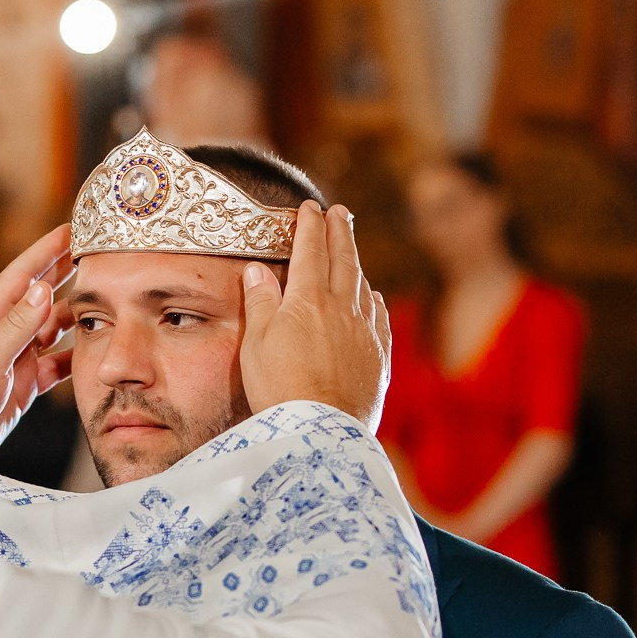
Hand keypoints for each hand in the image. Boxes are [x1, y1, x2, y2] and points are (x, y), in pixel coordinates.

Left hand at [0, 226, 74, 460]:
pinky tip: (95, 351)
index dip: (46, 251)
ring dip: (77, 317)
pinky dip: (75, 358)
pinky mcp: (22, 386)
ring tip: (107, 301)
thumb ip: (16, 326)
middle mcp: (3, 334)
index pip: (22, 275)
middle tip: (97, 253)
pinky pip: (56, 366)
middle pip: (41, 296)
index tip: (72, 228)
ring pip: (53, 331)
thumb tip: (43, 288)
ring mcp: (14, 360)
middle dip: (67, 274)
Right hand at [239, 202, 390, 428]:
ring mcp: (365, 332)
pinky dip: (375, 301)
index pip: (310, 250)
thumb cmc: (280, 388)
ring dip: (357, 262)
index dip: (310, 225)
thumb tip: (259, 269)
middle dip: (340, 232)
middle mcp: (342, 308)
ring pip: (363, 286)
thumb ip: (260, 302)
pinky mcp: (379, 357)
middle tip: (340, 212)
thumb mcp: (256, 344)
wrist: (322, 430)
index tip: (310, 207)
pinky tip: (373, 297)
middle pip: (343, 260)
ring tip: (351, 250)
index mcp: (308, 299)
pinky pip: (380, 318)